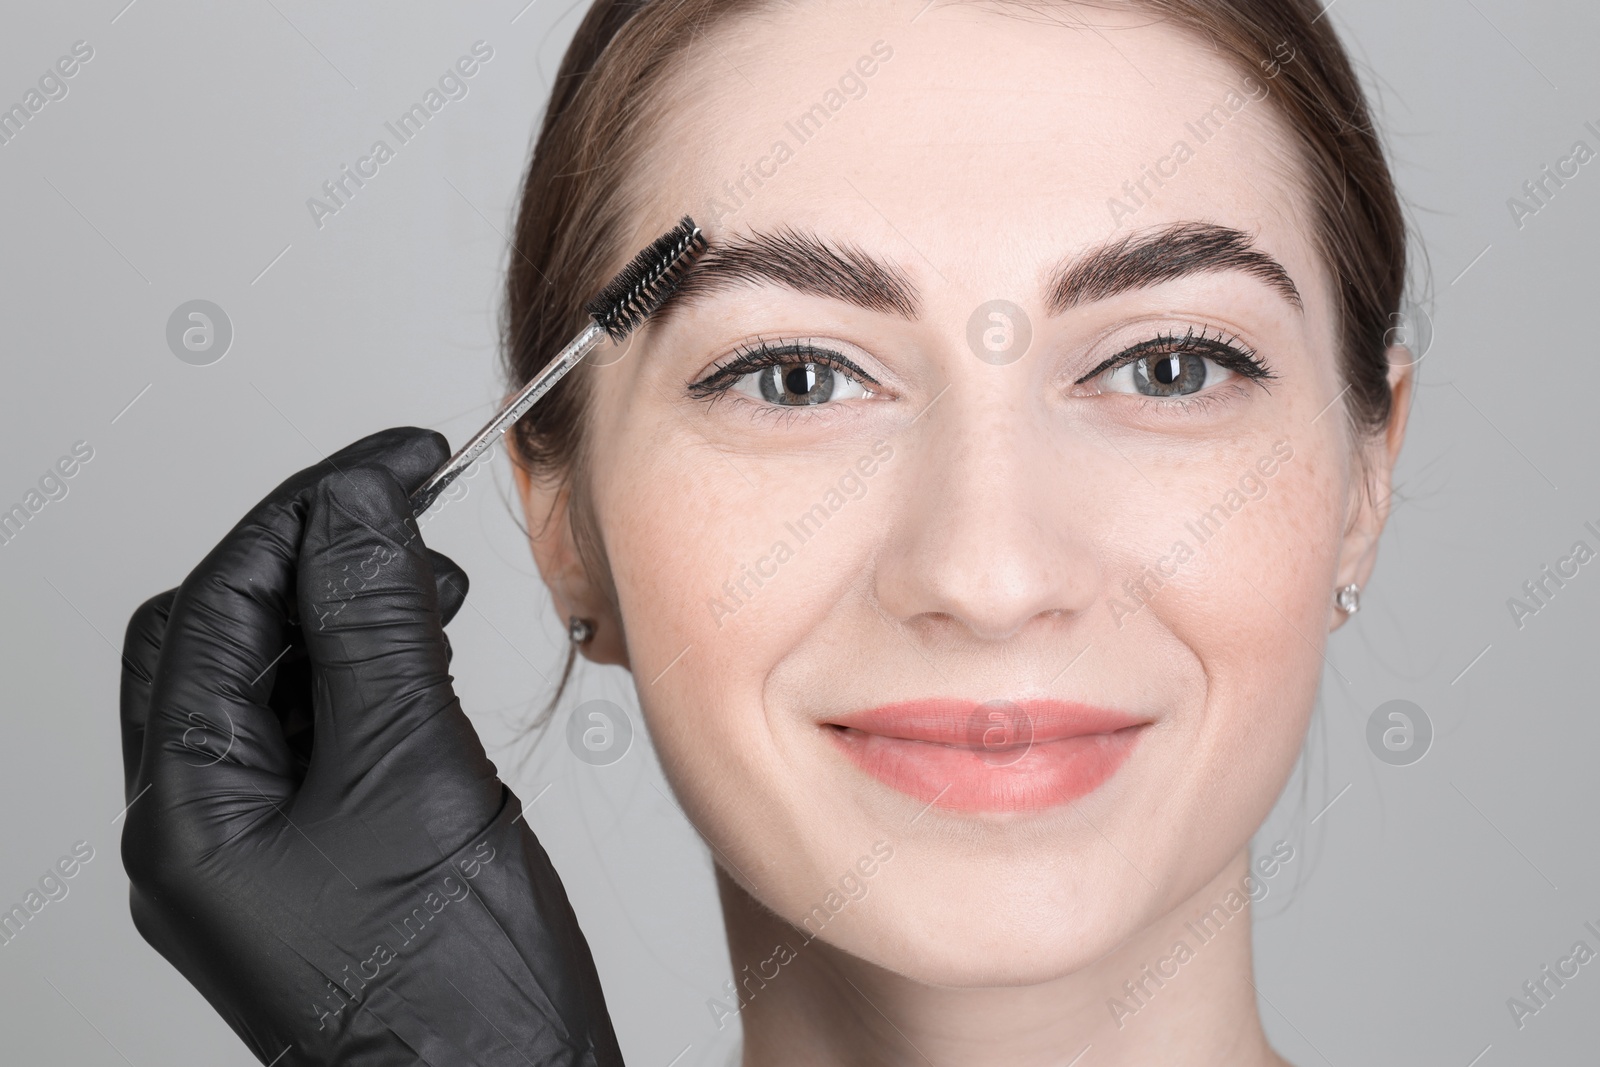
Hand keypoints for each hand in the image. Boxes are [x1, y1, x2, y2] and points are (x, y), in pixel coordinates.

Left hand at [119, 427, 621, 1066]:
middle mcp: (197, 824)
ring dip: (344, 609)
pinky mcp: (311, 854)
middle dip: (312, 554)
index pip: (223, 601)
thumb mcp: (411, 774)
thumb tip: (354, 506)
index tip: (400, 461)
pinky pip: (318, 730)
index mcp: (185, 806)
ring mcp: (251, 845)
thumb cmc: (449, 987)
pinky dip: (368, 669)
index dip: (312, 508)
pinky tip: (425, 652)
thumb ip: (374, 627)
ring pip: (273, 677)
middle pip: (223, 633)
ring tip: (430, 581)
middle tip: (406, 506)